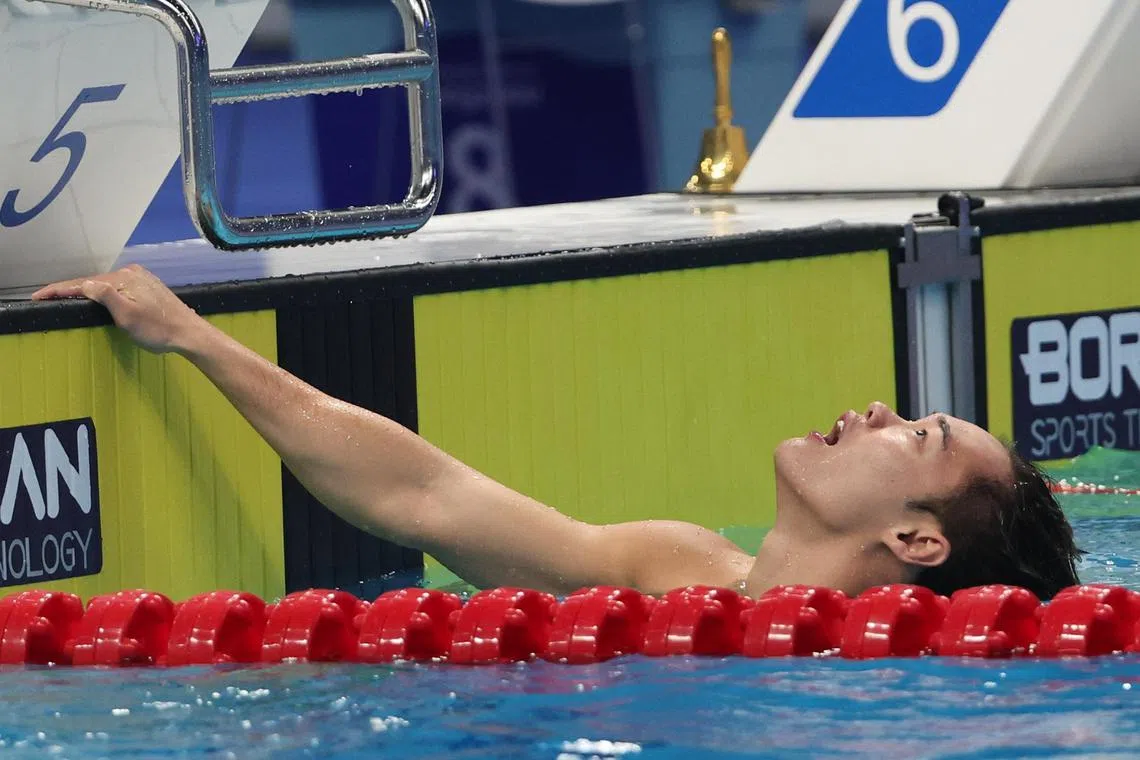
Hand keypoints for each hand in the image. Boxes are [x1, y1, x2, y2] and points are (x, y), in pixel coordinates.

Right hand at [31, 264, 203, 353]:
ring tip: (65, 298)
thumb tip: (84, 284)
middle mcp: (131, 273)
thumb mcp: (126, 315)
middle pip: (93, 282)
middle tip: (46, 298)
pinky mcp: (148, 288)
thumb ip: (104, 296)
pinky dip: (103, 293)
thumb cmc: (158, 329)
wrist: (189, 333)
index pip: (84, 283)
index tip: (37, 296)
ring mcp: (141, 279)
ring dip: (87, 291)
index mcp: (123, 278)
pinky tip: (96, 298)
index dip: (59, 290)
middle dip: (70, 289)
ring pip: (106, 285)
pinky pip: (118, 288)